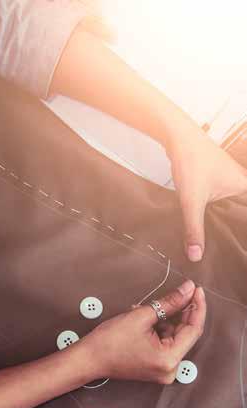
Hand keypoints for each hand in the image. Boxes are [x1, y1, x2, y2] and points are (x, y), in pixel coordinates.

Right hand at [79, 280, 205, 383]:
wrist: (88, 359)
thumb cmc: (109, 342)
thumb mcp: (141, 316)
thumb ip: (168, 303)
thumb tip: (187, 291)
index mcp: (169, 359)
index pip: (193, 329)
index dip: (196, 307)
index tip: (196, 290)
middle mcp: (170, 369)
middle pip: (185, 334)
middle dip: (181, 312)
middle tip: (181, 292)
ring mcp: (163, 370)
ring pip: (174, 338)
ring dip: (166, 320)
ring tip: (147, 310)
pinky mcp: (156, 367)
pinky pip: (165, 344)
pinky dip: (159, 330)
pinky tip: (146, 320)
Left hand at [167, 122, 246, 261]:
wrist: (179, 138)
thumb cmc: (191, 163)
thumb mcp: (192, 201)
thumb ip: (194, 229)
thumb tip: (196, 256)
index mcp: (246, 188)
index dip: (242, 233)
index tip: (241, 252)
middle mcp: (243, 185)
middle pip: (242, 216)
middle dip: (236, 232)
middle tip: (233, 257)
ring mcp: (232, 183)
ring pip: (234, 210)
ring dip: (226, 225)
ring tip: (222, 249)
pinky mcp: (219, 183)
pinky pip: (224, 204)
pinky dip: (218, 217)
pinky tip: (209, 231)